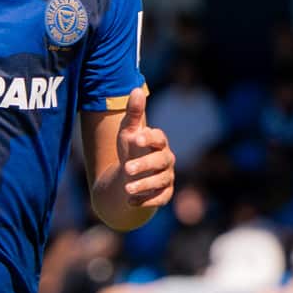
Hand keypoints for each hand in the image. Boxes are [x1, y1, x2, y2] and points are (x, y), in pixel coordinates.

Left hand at [115, 87, 174, 210]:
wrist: (130, 174)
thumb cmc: (130, 149)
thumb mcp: (128, 131)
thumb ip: (133, 113)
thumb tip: (136, 90)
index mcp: (159, 142)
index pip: (158, 138)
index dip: (149, 138)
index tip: (135, 138)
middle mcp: (166, 159)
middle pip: (160, 161)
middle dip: (144, 165)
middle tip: (126, 169)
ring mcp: (166, 177)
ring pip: (161, 182)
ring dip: (144, 186)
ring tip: (126, 189)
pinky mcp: (164, 194)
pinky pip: (160, 199)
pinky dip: (146, 202)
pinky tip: (130, 202)